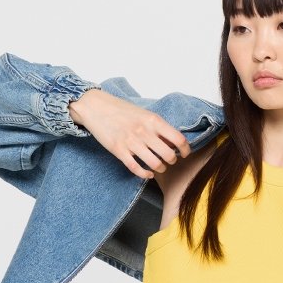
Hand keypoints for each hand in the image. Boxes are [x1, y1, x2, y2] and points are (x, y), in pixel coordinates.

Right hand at [69, 89, 191, 178]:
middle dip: (172, 161)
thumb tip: (174, 142)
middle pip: (169, 155)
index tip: (185, 154)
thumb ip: (159, 127)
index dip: (185, 149)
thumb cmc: (122, 110)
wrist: (96, 107)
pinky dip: (145, 174)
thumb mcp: (145, 114)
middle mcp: (144, 132)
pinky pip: (136, 168)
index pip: (178, 139)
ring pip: (154, 164)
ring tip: (159, 167)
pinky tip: (148, 173)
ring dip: (160, 168)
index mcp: (153, 120)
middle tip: (170, 160)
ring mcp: (131, 142)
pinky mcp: (118, 151)